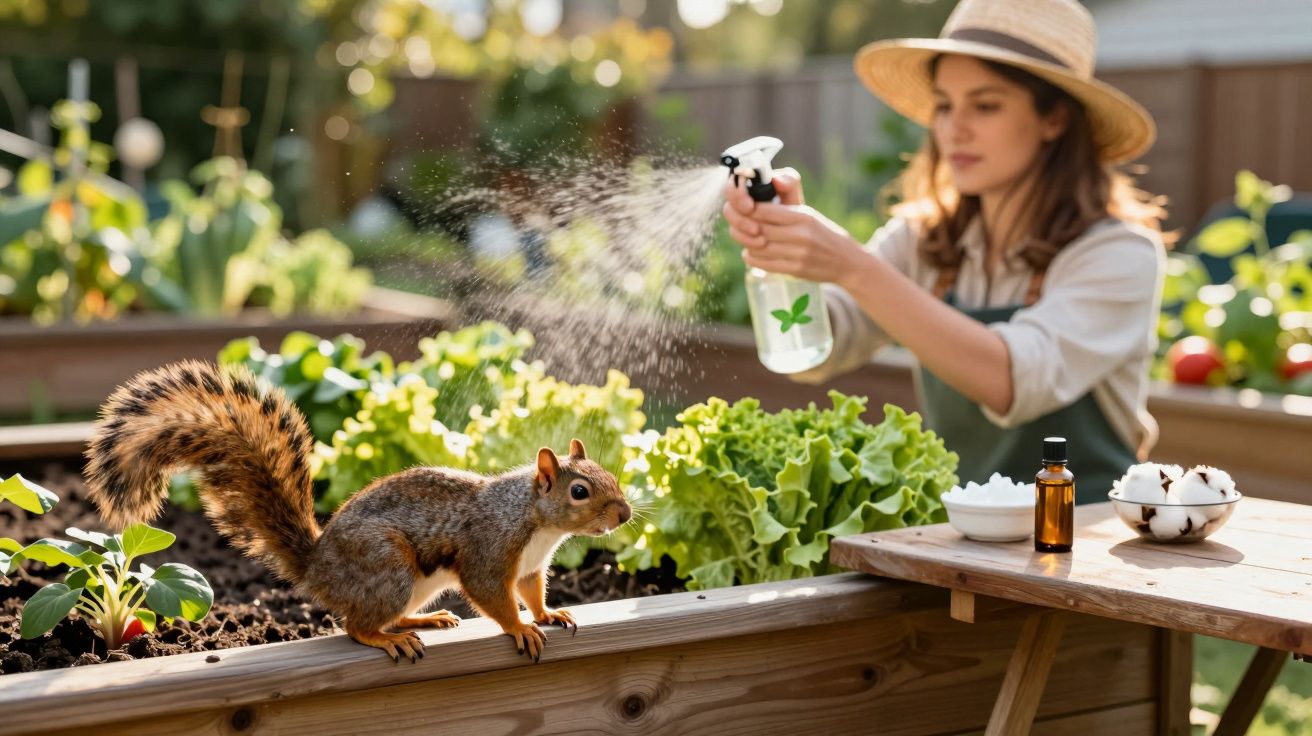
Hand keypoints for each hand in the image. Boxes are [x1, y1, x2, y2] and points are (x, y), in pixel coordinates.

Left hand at [721, 168, 868, 285]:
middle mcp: (800, 233)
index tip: (740, 208)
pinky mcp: (795, 270)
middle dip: (741, 226)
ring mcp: (798, 253)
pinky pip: (764, 263)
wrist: (848, 262)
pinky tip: (751, 252)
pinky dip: (752, 257)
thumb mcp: (809, 214)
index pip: (763, 209)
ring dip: (746, 243)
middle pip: (757, 228)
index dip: (745, 209)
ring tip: (745, 238)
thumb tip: (760, 195)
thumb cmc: (825, 234)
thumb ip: (785, 205)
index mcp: (802, 215)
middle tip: (736, 225)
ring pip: (757, 247)